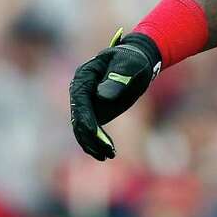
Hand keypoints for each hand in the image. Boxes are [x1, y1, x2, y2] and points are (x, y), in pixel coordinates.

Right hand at [69, 30, 160, 160]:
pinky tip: (107, 153)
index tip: (95, 133)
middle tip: (106, 152)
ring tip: (108, 156)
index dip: (86, 118)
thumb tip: (101, 96)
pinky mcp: (94, 111)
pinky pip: (91, 130)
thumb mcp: (129, 65)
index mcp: (84, 76)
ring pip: (82, 129)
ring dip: (93, 144)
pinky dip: (97, 142)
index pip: (80, 101)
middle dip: (90, 137)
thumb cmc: (133, 60)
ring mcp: (86, 103)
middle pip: (79, 118)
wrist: (138, 61)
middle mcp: (80, 91)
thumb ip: (117, 77)